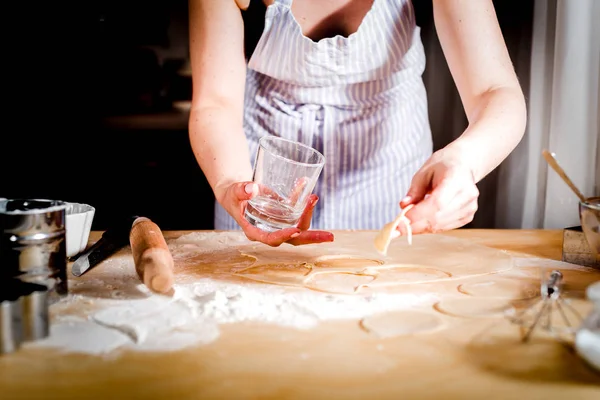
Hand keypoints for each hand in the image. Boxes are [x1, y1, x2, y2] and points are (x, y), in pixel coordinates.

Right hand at [216, 181, 333, 246]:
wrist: (237, 193)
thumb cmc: (233, 196)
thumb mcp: (234, 192)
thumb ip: (241, 191)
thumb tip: (251, 189)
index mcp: (255, 231)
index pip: (271, 239)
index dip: (284, 237)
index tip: (295, 231)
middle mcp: (270, 230)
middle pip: (294, 239)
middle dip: (312, 237)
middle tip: (330, 236)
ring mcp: (280, 224)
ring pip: (299, 225)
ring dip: (308, 212)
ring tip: (314, 197)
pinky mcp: (285, 215)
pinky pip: (297, 210)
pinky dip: (303, 200)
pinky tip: (305, 184)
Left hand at [398, 149, 478, 234]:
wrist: (463, 165)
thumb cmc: (442, 166)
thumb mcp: (424, 172)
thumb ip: (414, 190)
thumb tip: (403, 206)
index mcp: (456, 179)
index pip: (437, 203)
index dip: (418, 214)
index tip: (400, 221)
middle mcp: (467, 195)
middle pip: (438, 217)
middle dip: (414, 224)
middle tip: (397, 228)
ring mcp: (469, 207)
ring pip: (440, 225)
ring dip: (420, 228)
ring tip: (405, 224)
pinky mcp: (468, 216)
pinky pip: (445, 227)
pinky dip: (429, 228)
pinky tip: (419, 223)